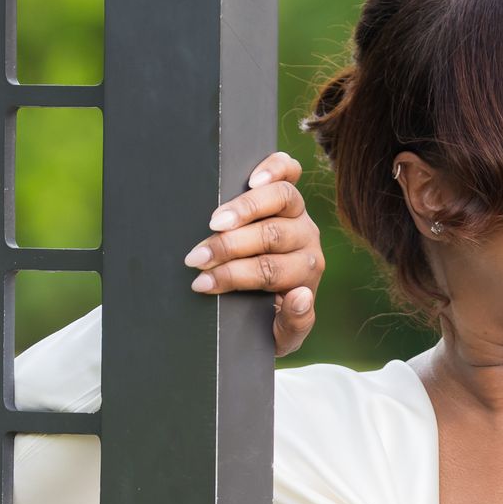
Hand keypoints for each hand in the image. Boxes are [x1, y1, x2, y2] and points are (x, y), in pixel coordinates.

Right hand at [186, 152, 322, 355]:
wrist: (272, 300)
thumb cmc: (272, 317)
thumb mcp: (283, 335)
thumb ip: (295, 323)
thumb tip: (300, 295)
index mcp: (305, 274)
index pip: (270, 271)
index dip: (234, 275)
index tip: (202, 283)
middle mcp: (306, 240)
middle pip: (271, 235)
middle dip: (228, 247)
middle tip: (196, 258)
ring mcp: (299, 214)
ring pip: (281, 199)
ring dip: (243, 209)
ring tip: (214, 222)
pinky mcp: (288, 192)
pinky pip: (289, 172)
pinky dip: (274, 168)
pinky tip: (252, 177)